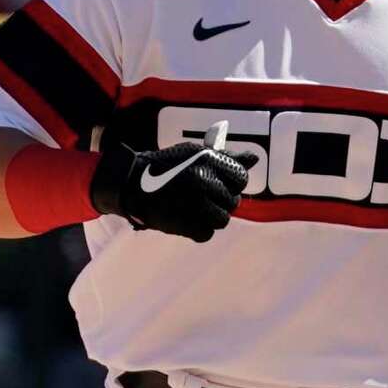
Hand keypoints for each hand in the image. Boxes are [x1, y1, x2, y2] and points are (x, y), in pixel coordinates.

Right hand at [90, 138, 257, 242]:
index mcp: (207, 160)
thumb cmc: (167, 166)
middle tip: (203, 196)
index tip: (220, 183)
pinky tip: (187, 218)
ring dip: (212, 216)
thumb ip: (226, 157)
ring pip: (223, 220)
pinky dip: (199, 229)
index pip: (241, 176)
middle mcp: (203, 181)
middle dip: (221, 200)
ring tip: (196, 208)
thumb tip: (255, 159)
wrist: (131, 184)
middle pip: (233, 200)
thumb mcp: (195, 153)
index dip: (233, 182)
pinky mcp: (185, 225)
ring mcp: (195, 204)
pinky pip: (207, 233)